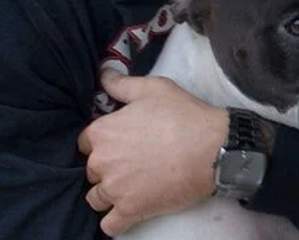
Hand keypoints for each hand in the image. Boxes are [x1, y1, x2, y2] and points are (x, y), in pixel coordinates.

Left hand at [77, 69, 228, 235]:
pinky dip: (114, 222)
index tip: (119, 143)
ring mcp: (115, 189)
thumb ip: (122, 84)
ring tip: (129, 188)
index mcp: (103, 132)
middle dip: (106, 168)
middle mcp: (102, 162)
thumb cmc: (184, 116)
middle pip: (91, 171)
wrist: (213, 149)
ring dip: (108, 195)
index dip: (102, 143)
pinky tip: (124, 214)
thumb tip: (103, 75)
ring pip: (95, 198)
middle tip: (131, 164)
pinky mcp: (131, 211)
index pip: (85, 143)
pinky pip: (109, 225)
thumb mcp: (154, 89)